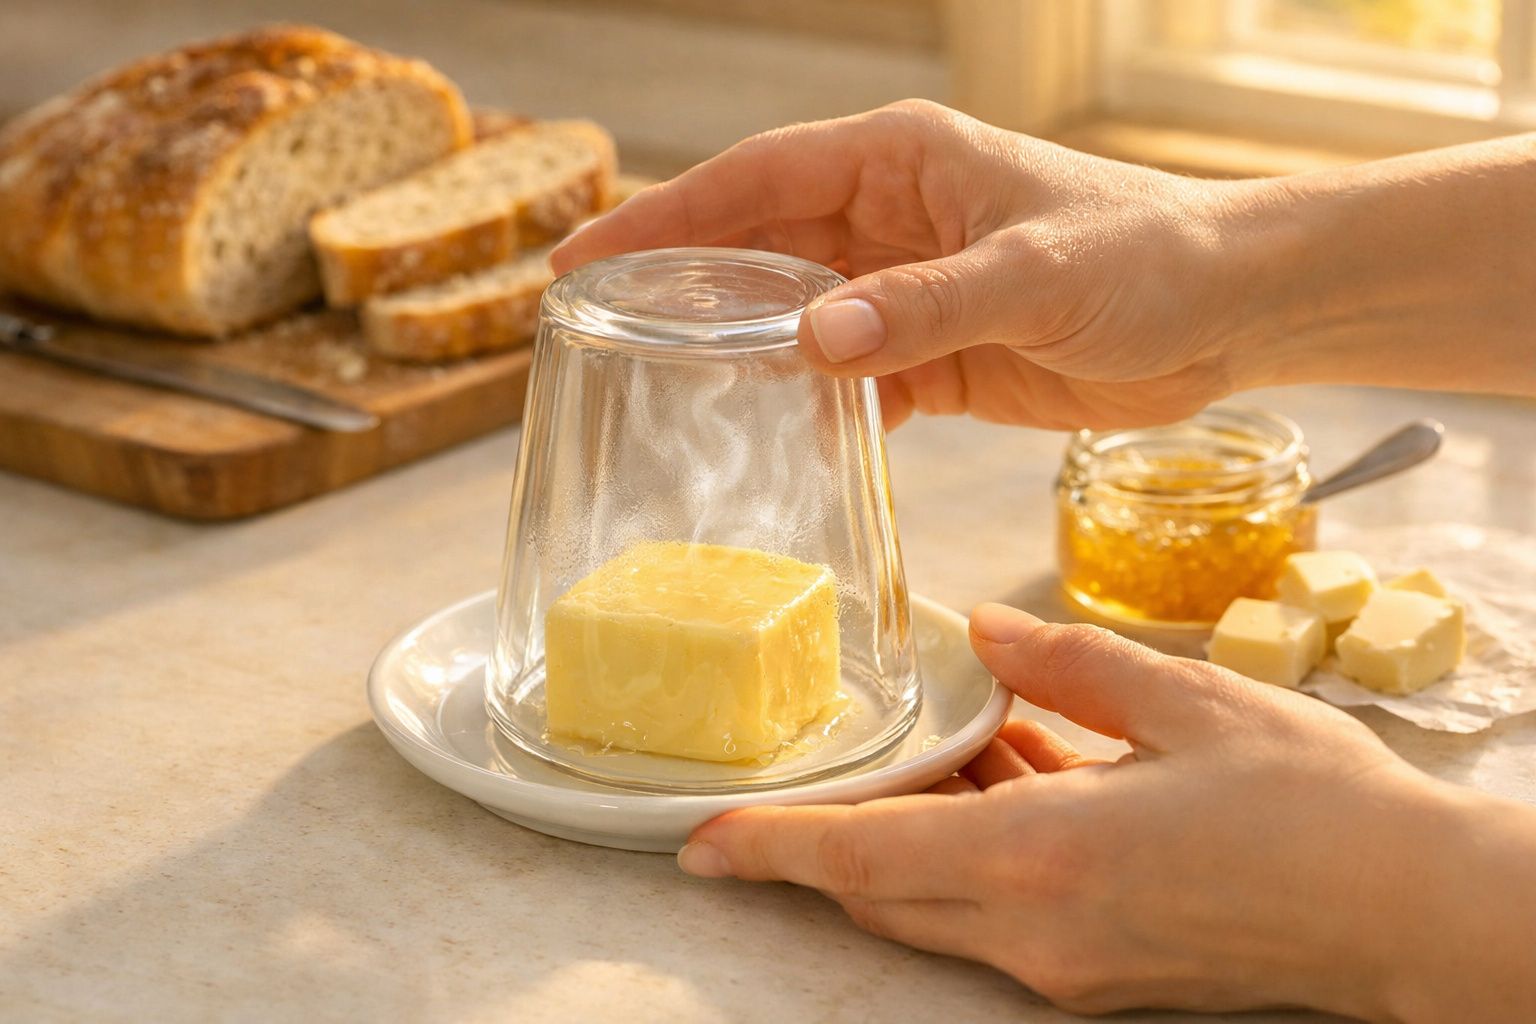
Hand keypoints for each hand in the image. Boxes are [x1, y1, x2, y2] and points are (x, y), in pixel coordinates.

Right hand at [554, 100, 1250, 429]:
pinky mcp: (935, 357)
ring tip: (660, 393)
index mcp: (900, 161)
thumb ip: (924, 307)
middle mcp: (891, 218)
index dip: (665, 216)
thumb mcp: (1033, 275)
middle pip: (757, 249)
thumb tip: (813, 340)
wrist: (1229, 312)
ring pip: (794, 319)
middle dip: (681, 288)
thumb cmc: (1147, 257)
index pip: (755, 181)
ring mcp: (909, 289)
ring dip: (739, 353)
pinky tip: (773, 440)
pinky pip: (849, 381)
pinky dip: (812, 408)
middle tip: (596, 334)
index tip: (587, 257)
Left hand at [675, 603, 1535, 1020]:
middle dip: (834, 835)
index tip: (701, 841)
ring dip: (920, 831)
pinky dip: (982, 849)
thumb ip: (1064, 665)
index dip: (772, 846)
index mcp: (1040, 857)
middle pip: (886, 888)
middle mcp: (1036, 931)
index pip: (863, 858)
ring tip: (954, 742)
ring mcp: (1068, 965)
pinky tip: (1018, 775)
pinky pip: (1000, 913)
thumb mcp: (1185, 700)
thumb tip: (983, 635)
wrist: (1413, 911)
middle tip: (811, 771)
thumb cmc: (1313, 805)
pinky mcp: (1101, 972)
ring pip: (939, 902)